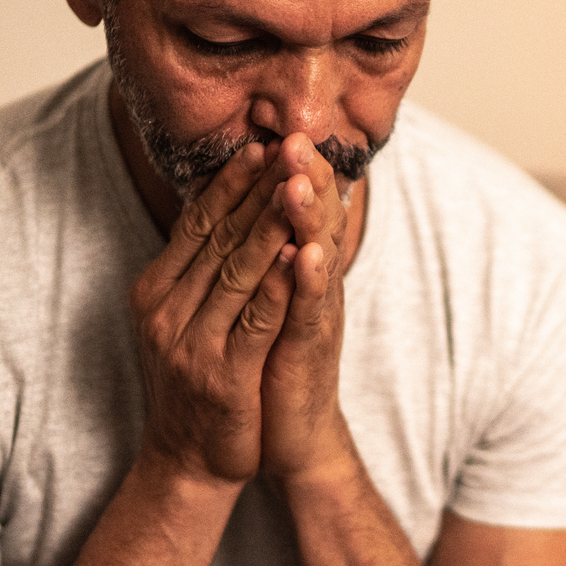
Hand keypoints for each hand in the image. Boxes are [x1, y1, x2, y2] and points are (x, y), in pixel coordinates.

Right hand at [129, 142, 302, 486]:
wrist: (187, 463)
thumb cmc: (196, 384)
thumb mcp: (184, 320)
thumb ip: (197, 271)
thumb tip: (217, 209)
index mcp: (153, 292)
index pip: (195, 224)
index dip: (229, 184)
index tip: (259, 144)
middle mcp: (165, 313)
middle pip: (217, 239)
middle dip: (256, 190)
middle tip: (287, 146)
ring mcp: (191, 344)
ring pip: (238, 271)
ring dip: (271, 224)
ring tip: (297, 183)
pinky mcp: (223, 374)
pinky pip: (258, 319)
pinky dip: (281, 284)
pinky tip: (301, 253)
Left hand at [255, 133, 357, 486]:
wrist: (293, 435)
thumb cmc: (274, 366)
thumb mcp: (266, 302)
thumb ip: (264, 258)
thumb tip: (250, 211)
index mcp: (298, 269)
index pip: (297, 209)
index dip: (291, 171)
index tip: (278, 130)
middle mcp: (313, 285)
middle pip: (312, 221)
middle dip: (303, 178)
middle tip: (295, 137)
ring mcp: (315, 316)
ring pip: (315, 256)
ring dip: (309, 217)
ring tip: (302, 179)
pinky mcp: (311, 350)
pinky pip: (312, 310)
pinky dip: (313, 281)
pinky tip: (311, 253)